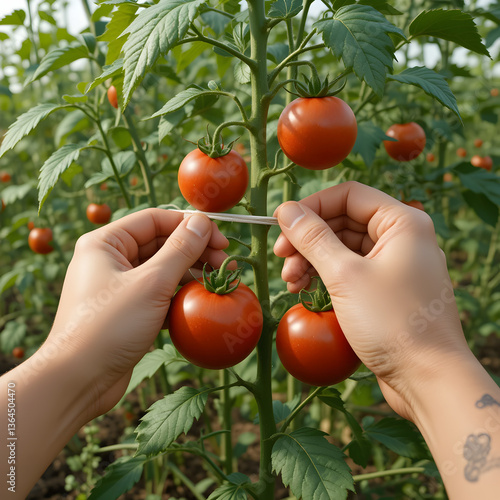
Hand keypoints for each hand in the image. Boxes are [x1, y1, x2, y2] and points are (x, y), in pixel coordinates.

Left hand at [39, 209, 229, 419]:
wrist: (77, 381)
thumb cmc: (109, 325)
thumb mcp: (151, 283)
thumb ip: (180, 249)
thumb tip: (202, 221)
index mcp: (106, 242)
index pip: (155, 219)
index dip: (190, 225)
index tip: (220, 240)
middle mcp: (111, 259)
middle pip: (161, 243)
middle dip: (195, 251)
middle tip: (224, 263)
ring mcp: (119, 285)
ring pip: (163, 269)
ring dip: (190, 273)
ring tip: (216, 282)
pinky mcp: (128, 309)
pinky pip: (158, 292)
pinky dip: (179, 294)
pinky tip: (199, 301)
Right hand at [273, 181, 469, 420]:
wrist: (427, 379)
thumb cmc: (392, 322)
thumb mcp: (345, 275)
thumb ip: (313, 238)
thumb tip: (287, 210)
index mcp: (402, 222)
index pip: (348, 195)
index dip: (311, 206)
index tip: (281, 224)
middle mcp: (401, 238)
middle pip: (343, 221)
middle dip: (308, 238)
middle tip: (281, 257)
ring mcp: (394, 264)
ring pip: (343, 247)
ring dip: (311, 259)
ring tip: (289, 280)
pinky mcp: (386, 289)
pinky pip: (350, 270)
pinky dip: (325, 276)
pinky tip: (303, 289)